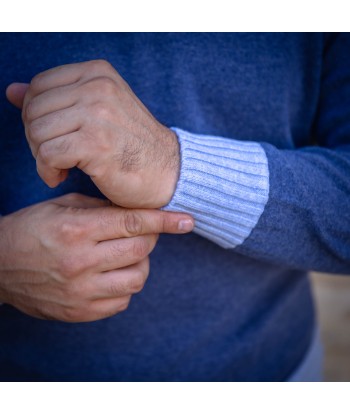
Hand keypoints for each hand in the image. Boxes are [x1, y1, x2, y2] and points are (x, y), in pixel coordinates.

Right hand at [0, 193, 193, 321]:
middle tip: (140, 233)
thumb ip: (102, 207)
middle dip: (150, 238)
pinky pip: (122, 300)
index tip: (186, 221)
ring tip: (125, 255)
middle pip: (141, 250)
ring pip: (137, 278)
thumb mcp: (63, 206)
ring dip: (139, 263)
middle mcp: (80, 262)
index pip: (133, 222)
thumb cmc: (32, 228)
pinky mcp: (79, 312)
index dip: (165, 220)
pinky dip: (125, 285)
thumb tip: (138, 211)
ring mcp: (80, 292)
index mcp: (76, 230)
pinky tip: (112, 274)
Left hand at [6, 60, 179, 207]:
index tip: (54, 137)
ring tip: (61, 167)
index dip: (36, 116)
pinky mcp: (97, 144)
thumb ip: (56, 98)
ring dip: (41, 157)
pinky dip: (48, 171)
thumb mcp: (98, 111)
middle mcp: (98, 87)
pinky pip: (48, 155)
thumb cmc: (132, 145)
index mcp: (98, 73)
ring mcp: (99, 114)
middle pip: (34, 110)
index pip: (39, 86)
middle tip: (55, 156)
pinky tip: (61, 176)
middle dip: (36, 139)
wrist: (168, 171)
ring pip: (37, 133)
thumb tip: (11, 90)